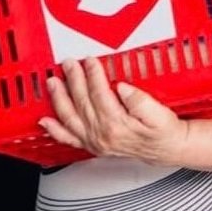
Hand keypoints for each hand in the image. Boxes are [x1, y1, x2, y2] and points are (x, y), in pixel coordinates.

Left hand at [41, 58, 189, 165]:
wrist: (166, 149)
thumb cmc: (163, 132)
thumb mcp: (159, 114)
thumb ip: (140, 101)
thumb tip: (122, 88)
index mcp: (117, 124)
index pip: (99, 93)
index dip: (92, 74)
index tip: (89, 60)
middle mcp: (102, 134)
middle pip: (82, 102)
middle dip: (73, 79)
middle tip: (68, 63)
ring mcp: (95, 141)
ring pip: (70, 118)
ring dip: (59, 98)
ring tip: (53, 82)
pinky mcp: (93, 145)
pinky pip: (68, 138)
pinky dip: (54, 129)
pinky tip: (45, 121)